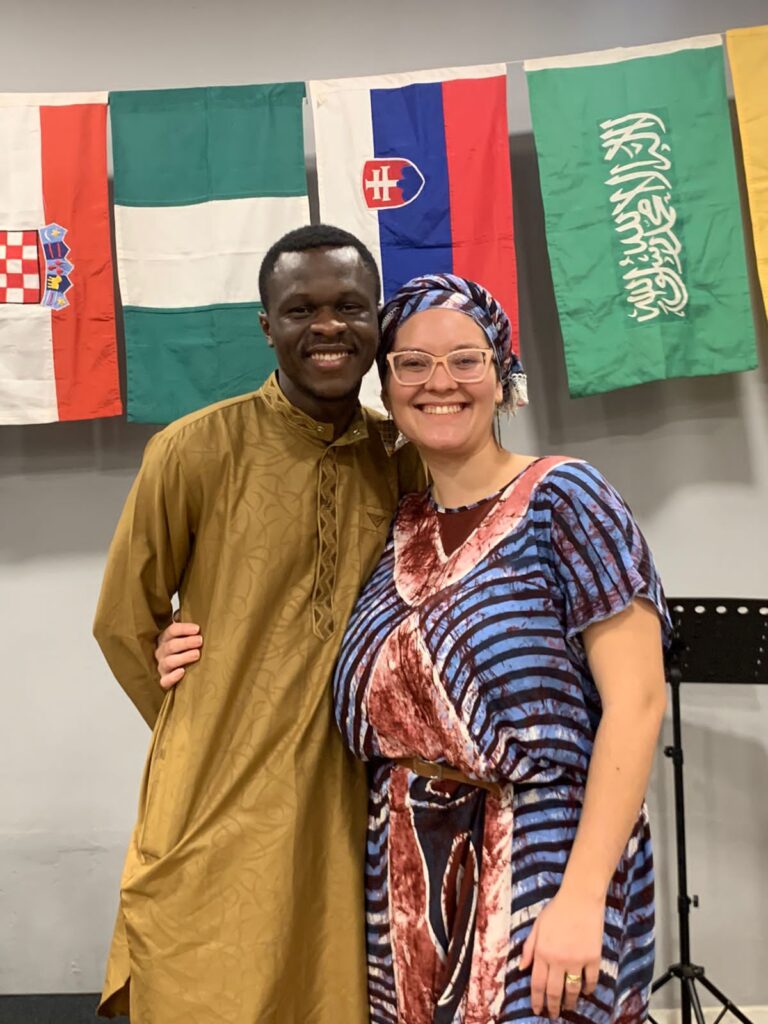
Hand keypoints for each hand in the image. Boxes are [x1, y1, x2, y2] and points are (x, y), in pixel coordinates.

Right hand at [155, 620, 202, 688]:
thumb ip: (181, 623)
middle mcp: (161, 652)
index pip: (171, 631)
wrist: (174, 671)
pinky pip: (165, 680)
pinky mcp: (164, 680)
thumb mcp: (180, 635)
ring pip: (169, 662)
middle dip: (186, 642)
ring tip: (196, 654)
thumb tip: (179, 613)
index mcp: (164, 638)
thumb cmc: (180, 649)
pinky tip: (182, 672)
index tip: (197, 629)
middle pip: (171, 646)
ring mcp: (162, 667)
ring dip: (183, 657)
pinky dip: (173, 677)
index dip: (184, 629)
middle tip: (200, 641)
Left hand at [519, 888, 602, 1017]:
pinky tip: (585, 992)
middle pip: (554, 991)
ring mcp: (577, 960)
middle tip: (554, 1014)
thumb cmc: (556, 909)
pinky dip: (588, 989)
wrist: (580, 898)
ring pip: (572, 990)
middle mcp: (558, 959)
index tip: (537, 1010)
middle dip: (553, 1006)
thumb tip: (521, 968)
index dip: (537, 1000)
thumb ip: (529, 948)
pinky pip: (591, 980)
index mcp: (542, 952)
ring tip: (569, 1006)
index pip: (537, 983)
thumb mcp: (537, 926)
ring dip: (570, 1002)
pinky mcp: (593, 957)